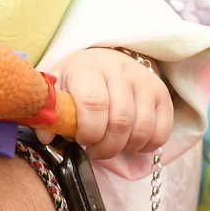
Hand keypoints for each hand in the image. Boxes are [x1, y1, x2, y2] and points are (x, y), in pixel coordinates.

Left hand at [55, 47, 171, 159]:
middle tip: (95, 151)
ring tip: (112, 146)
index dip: (89, 131)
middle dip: (107, 147)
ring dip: (125, 148)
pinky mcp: (161, 92)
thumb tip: (48, 136)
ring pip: (142, 128)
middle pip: (121, 121)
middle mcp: (120, 71)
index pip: (94, 103)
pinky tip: (131, 143)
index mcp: (88, 69)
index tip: (82, 140)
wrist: (104, 59)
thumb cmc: (77, 79)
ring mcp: (144, 81)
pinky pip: (162, 129)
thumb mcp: (58, 88)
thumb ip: (51, 112)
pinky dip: (147, 145)